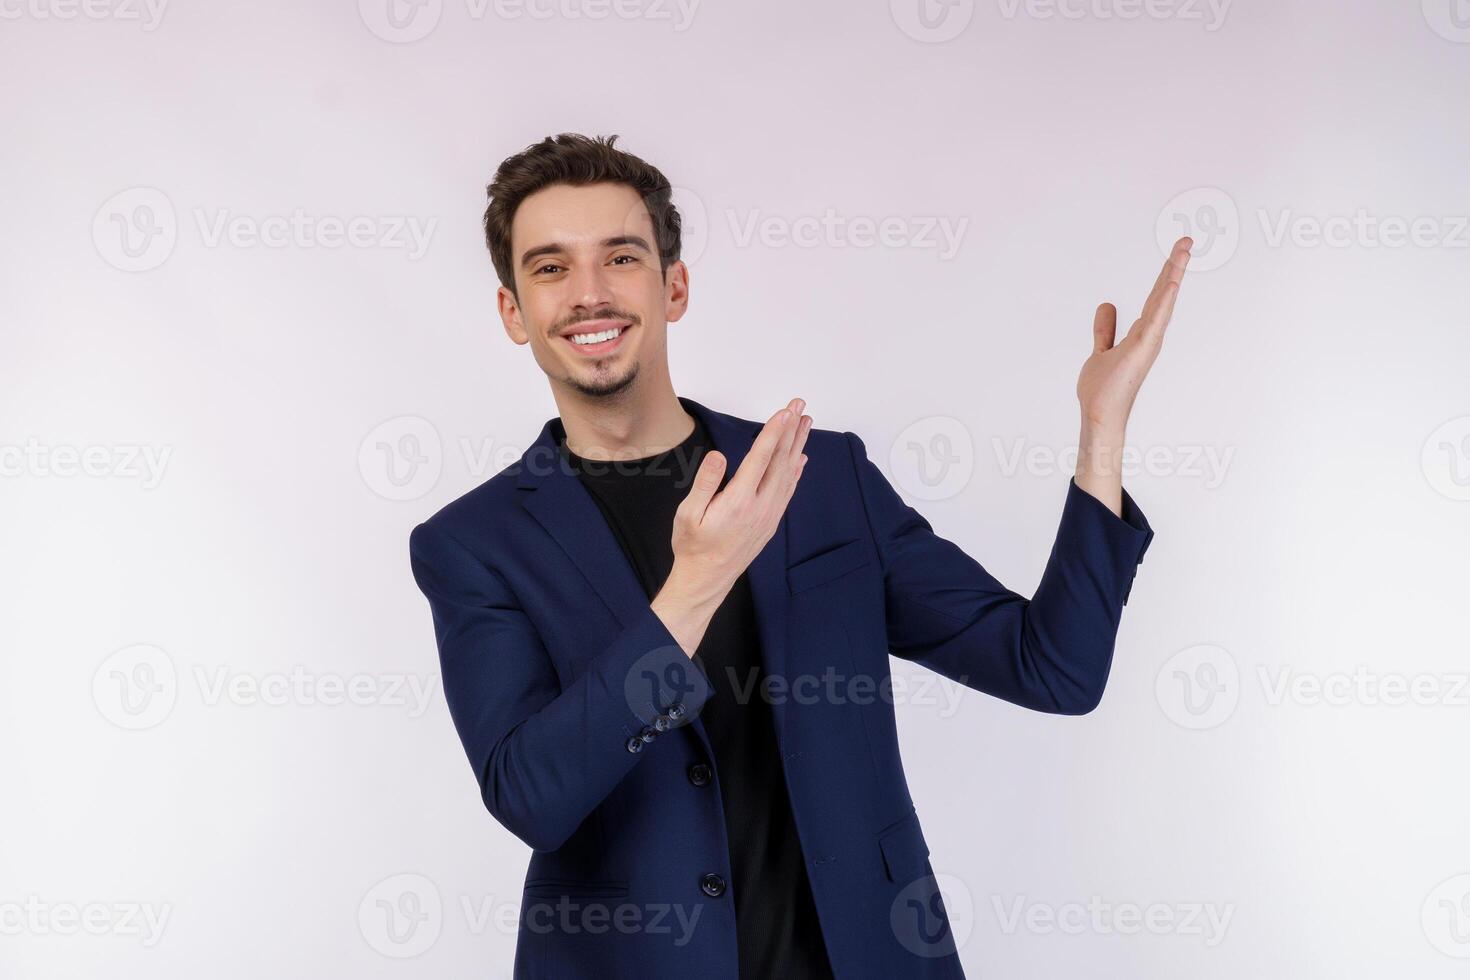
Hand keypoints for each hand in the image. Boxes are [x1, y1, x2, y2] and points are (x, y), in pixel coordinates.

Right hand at [652, 398, 810, 655]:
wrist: (706, 580)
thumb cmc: (692, 545)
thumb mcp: (688, 514)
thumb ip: (705, 483)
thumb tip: (719, 456)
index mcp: (739, 501)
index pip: (761, 458)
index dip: (773, 432)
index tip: (784, 412)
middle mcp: (760, 506)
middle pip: (780, 461)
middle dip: (790, 430)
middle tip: (799, 405)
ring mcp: (769, 515)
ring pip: (788, 473)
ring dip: (797, 445)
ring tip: (805, 423)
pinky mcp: (771, 522)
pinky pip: (788, 490)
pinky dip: (795, 471)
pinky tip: (800, 458)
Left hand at [1076, 237, 1191, 432]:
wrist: (1099, 413)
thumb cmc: (1102, 389)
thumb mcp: (1100, 350)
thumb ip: (1105, 329)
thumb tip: (1107, 305)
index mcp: (1142, 333)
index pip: (1155, 297)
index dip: (1165, 274)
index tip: (1175, 252)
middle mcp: (1150, 335)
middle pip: (1164, 294)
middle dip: (1174, 267)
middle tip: (1186, 240)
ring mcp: (1148, 342)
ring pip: (1163, 302)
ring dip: (1173, 275)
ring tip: (1183, 250)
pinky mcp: (1141, 349)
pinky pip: (1155, 320)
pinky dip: (1164, 301)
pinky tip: (1171, 283)